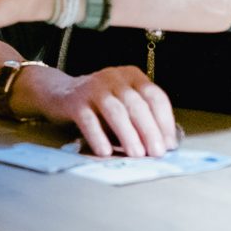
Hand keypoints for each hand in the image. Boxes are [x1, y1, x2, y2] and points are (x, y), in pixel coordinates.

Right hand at [35, 65, 176, 158]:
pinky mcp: (74, 100)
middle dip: (149, 130)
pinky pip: (89, 120)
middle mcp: (114, 77)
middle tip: (156, 152)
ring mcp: (93, 87)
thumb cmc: (100, 104)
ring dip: (128, 134)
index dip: (164, 121)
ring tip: (136, 154)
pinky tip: (105, 151)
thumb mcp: (124, 104)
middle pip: (137, 104)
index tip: (170, 144)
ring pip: (115, 110)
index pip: (155, 96)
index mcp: (132, 76)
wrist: (59, 92)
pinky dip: (98, 136)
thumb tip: (164, 145)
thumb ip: (142, 119)